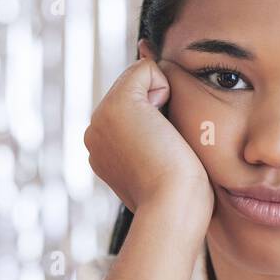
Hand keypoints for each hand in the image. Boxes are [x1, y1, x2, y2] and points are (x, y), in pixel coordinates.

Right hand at [84, 42, 214, 220]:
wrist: (173, 209)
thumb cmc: (183, 196)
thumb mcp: (168, 161)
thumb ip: (159, 133)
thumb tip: (163, 89)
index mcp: (105, 149)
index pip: (137, 111)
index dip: (161, 121)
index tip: (164, 155)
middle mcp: (95, 133)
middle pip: (138, 92)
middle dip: (161, 110)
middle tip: (164, 151)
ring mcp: (100, 119)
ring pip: (141, 80)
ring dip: (164, 104)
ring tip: (163, 143)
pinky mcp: (117, 105)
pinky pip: (146, 70)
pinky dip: (165, 88)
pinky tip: (163, 126)